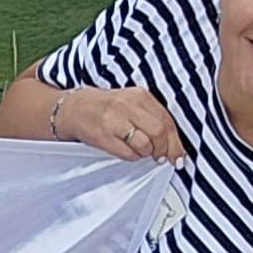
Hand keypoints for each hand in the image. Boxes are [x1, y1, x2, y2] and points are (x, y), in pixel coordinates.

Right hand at [46, 83, 184, 164]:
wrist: (75, 108)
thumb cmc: (108, 108)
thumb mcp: (132, 103)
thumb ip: (153, 118)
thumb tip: (173, 144)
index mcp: (139, 96)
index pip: (166, 120)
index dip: (175, 142)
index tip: (178, 156)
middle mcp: (127, 106)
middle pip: (158, 132)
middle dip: (163, 150)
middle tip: (161, 157)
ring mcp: (114, 121)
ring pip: (144, 144)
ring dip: (146, 153)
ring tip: (140, 151)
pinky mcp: (103, 137)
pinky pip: (128, 154)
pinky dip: (132, 156)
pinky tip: (127, 150)